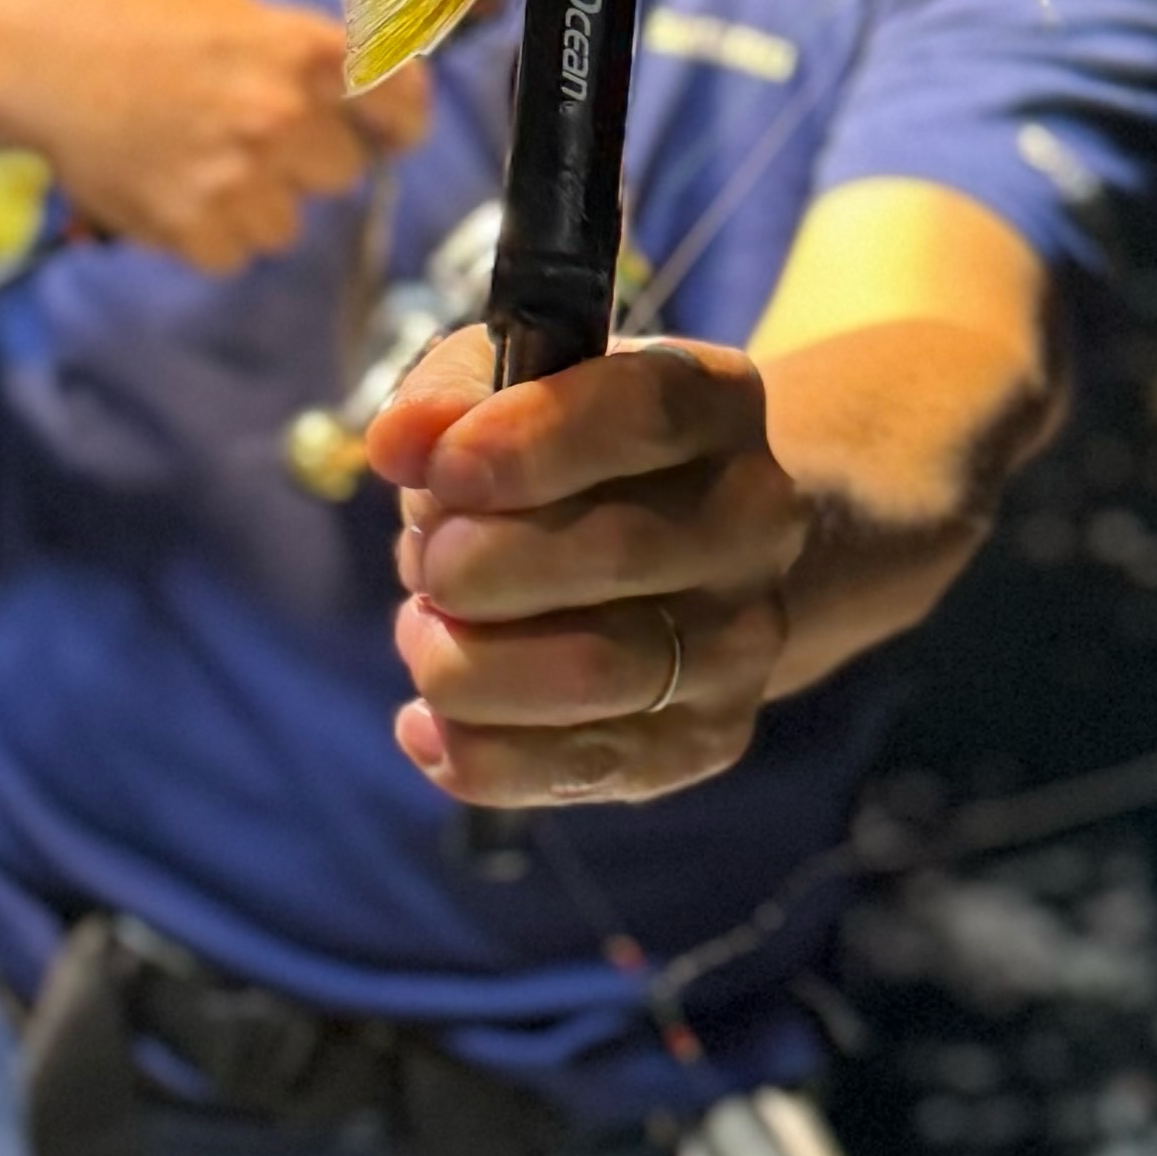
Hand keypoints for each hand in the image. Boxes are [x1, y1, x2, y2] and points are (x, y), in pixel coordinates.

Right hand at [0, 0, 424, 272]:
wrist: (34, 48)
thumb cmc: (134, 20)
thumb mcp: (238, 14)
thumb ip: (309, 61)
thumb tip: (385, 102)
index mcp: (303, 48)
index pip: (398, 105)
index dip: (396, 123)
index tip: (390, 134)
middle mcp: (280, 113)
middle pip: (341, 173)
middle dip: (303, 160)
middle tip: (239, 130)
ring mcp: (236, 174)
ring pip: (285, 223)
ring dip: (250, 203)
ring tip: (187, 154)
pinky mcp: (191, 225)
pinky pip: (231, 253)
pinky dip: (203, 232)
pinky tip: (161, 181)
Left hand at [364, 331, 810, 803]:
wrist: (684, 559)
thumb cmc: (570, 458)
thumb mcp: (511, 388)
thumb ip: (450, 396)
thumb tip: (400, 445)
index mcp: (715, 405)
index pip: (643, 415)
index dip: (529, 445)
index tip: (440, 473)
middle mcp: (756, 520)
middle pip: (619, 551)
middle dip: (479, 565)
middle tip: (427, 566)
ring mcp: (744, 637)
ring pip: (600, 671)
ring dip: (470, 664)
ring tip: (421, 635)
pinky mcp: (709, 734)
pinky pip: (586, 767)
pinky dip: (481, 755)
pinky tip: (426, 725)